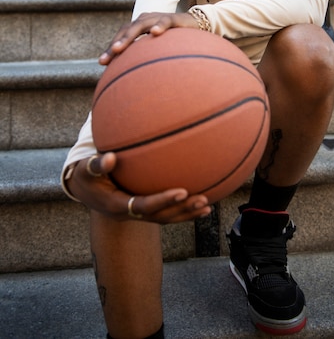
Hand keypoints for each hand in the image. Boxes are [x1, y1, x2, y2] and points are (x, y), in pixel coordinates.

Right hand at [66, 152, 211, 223]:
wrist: (83, 189)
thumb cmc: (86, 175)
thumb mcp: (86, 169)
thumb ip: (97, 165)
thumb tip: (110, 158)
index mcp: (116, 205)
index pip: (143, 206)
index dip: (163, 200)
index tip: (183, 191)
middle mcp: (128, 213)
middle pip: (159, 216)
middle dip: (181, 210)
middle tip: (202, 200)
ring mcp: (136, 213)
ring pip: (164, 218)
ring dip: (185, 213)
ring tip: (207, 207)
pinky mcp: (142, 209)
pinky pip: (164, 213)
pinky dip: (181, 211)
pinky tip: (199, 205)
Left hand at [99, 12, 197, 64]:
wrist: (196, 23)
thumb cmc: (174, 39)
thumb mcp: (158, 48)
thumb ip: (146, 57)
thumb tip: (132, 79)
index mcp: (139, 26)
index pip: (122, 35)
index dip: (111, 47)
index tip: (102, 63)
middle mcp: (146, 20)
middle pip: (126, 30)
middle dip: (115, 44)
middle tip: (105, 59)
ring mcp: (158, 18)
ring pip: (140, 25)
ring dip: (129, 36)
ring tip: (119, 48)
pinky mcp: (173, 19)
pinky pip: (165, 22)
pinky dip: (159, 26)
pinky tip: (155, 33)